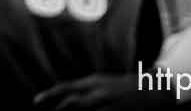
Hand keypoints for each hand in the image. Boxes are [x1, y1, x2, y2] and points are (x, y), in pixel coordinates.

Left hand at [34, 72, 162, 108]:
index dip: (49, 95)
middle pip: (72, 102)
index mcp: (93, 82)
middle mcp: (99, 92)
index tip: (35, 101)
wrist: (154, 89)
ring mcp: (110, 104)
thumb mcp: (102, 83)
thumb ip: (84, 90)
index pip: (66, 88)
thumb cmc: (124, 87)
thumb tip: (64, 98)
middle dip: (58, 110)